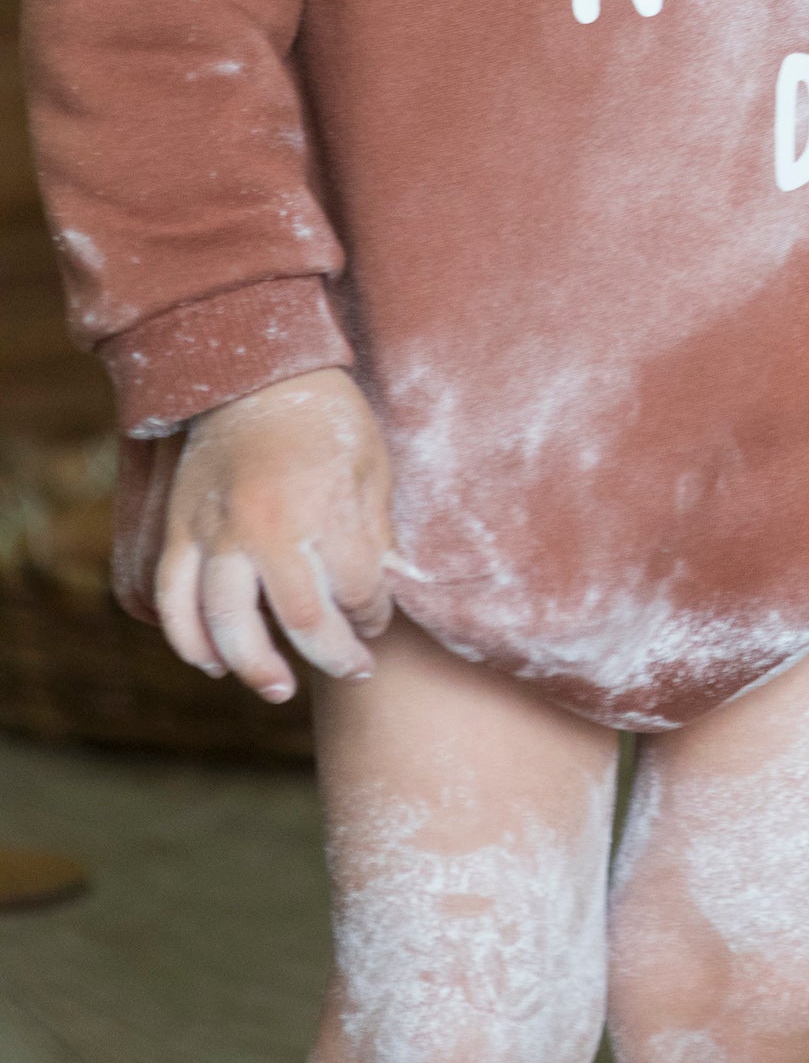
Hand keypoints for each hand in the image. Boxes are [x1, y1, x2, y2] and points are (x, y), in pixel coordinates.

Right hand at [155, 369, 396, 703]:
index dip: (375, 615)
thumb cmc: (326, 418)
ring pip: (227, 624)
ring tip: (280, 689)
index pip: (357, 590)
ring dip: (254, 667)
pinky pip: (173, 601)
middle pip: (301, 620)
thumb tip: (380, 591)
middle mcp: (265, 527)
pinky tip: (213, 662)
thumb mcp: (370, 466)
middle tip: (354, 669)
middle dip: (334, 654)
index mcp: (322, 507)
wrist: (255, 373)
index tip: (379, 618)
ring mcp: (215, 532)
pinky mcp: (179, 529)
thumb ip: (373, 532)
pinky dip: (189, 639)